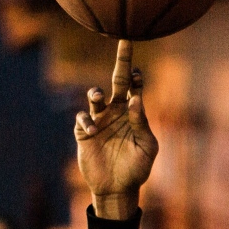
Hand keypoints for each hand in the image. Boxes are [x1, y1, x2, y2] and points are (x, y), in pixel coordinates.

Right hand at [75, 40, 157, 220]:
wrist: (117, 188)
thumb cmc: (137, 168)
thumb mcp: (146, 147)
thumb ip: (141, 123)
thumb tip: (136, 99)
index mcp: (133, 113)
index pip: (136, 88)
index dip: (137, 76)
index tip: (138, 70)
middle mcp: (116, 111)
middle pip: (117, 80)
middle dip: (121, 61)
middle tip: (124, 40)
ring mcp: (100, 120)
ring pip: (95, 96)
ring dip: (96, 93)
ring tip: (98, 97)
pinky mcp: (84, 132)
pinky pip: (83, 119)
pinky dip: (86, 121)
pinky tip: (93, 132)